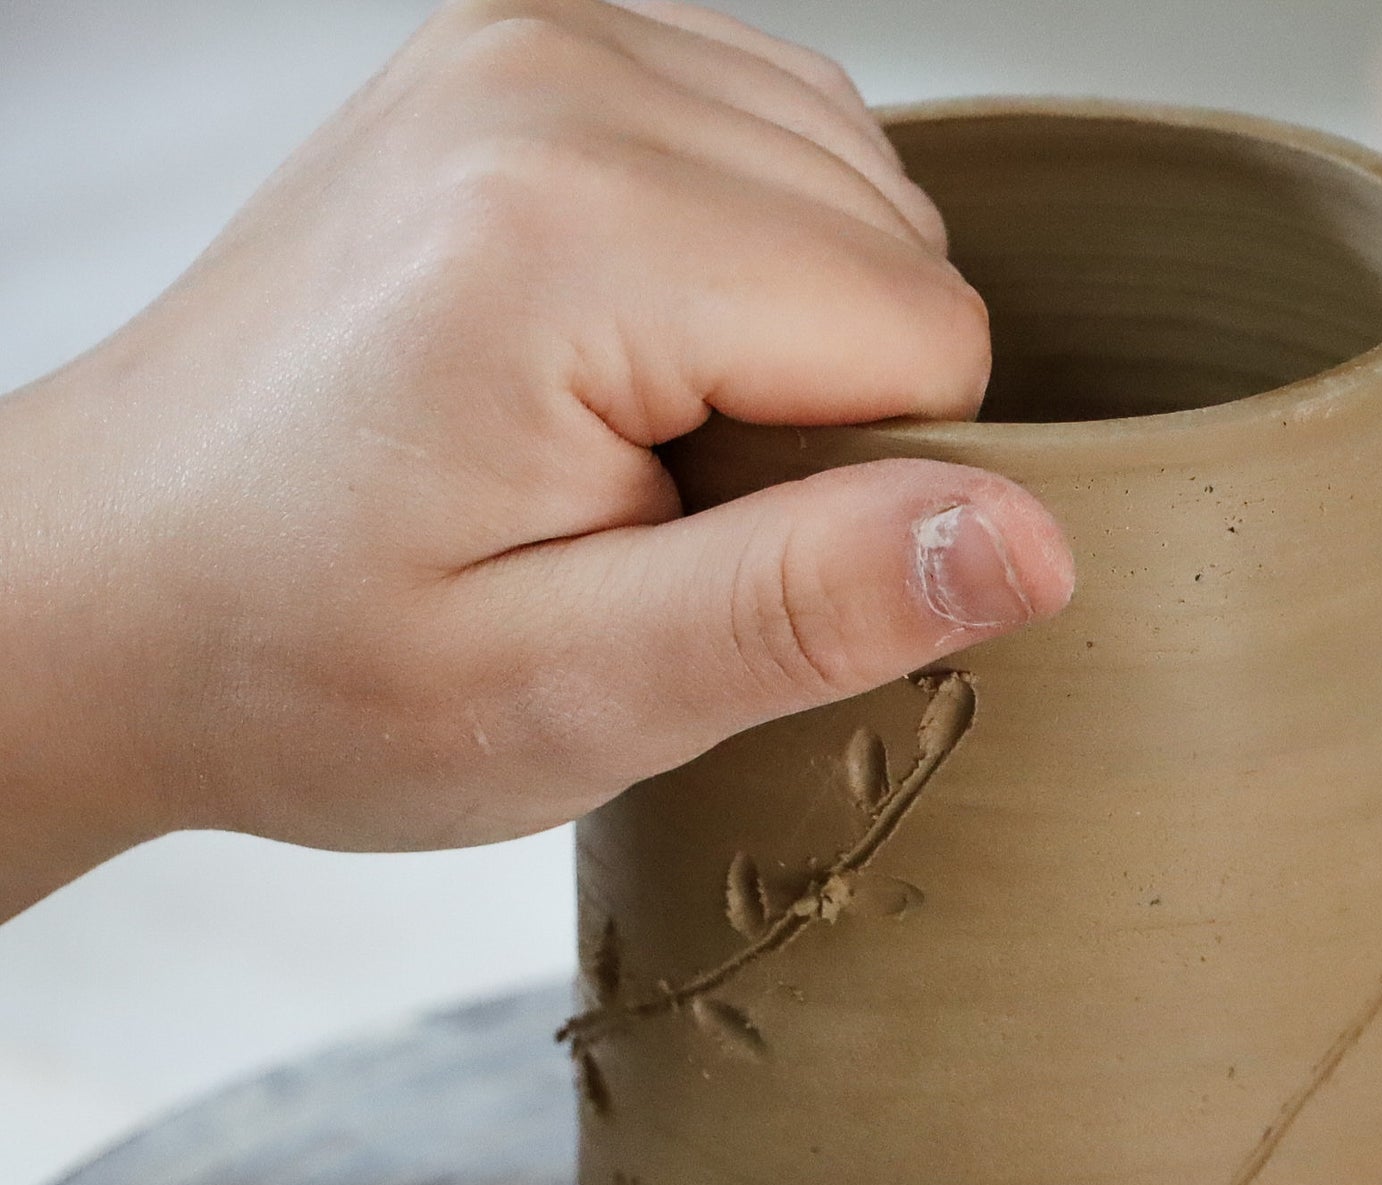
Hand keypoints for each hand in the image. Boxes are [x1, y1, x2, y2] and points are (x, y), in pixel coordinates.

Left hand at [0, 0, 1071, 917]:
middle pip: (902, 247)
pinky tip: (641, 363)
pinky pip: (774, 145)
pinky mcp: (530, 59)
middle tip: (656, 525)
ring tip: (635, 450)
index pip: (926, 336)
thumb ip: (806, 606)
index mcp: (566, 233)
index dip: (870, 494)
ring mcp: (536, 43)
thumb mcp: (566, 694)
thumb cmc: (307, 665)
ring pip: (857, 188)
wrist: (121, 588)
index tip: (711, 566)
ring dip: (800, 342)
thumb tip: (1032, 540)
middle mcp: (554, 79)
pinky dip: (757, 270)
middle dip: (833, 417)